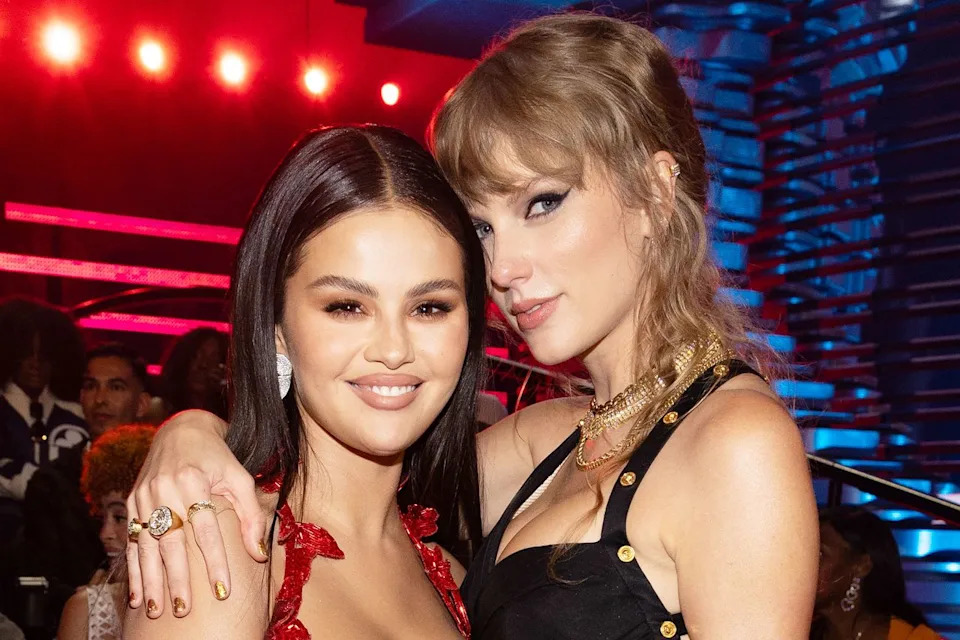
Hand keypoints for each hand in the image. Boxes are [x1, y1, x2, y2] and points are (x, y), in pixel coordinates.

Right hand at [126, 410, 267, 617]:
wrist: (182, 431)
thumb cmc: (217, 457)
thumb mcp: (240, 477)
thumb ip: (251, 514)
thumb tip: (259, 554)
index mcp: (193, 480)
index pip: (206, 529)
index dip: (215, 562)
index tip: (222, 590)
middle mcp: (164, 488)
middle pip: (171, 541)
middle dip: (176, 578)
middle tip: (184, 609)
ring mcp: (144, 496)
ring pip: (146, 545)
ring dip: (150, 581)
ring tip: (157, 609)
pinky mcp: (131, 502)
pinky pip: (132, 541)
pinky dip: (134, 570)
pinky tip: (137, 594)